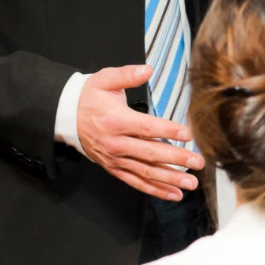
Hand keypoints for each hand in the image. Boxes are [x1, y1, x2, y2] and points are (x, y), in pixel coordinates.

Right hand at [77, 65, 204, 200]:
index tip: (188, 134)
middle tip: (198, 163)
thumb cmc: (89, 97)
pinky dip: (155, 190)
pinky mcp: (114, 168)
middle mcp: (116, 144)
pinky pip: (136, 182)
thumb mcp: (105, 79)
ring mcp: (115, 159)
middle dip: (176, 160)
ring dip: (169, 179)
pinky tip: (173, 194)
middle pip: (150, 153)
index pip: (146, 128)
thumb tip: (147, 69)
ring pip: (145, 172)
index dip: (168, 131)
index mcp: (116, 121)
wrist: (66, 117)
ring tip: (191, 184)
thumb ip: (127, 74)